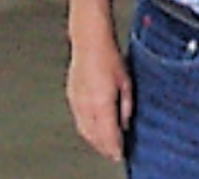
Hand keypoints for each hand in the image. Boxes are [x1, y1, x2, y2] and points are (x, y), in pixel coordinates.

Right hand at [66, 39, 132, 161]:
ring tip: (104, 146)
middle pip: (94, 136)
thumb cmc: (110, 58)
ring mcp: (76, 102)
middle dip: (104, 147)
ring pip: (84, 130)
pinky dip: (87, 130)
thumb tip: (125, 122)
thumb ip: (126, 105)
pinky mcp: (71, 98)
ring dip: (94, 141)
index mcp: (102, 102)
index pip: (108, 133)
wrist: (90, 44)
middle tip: (113, 154)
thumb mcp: (126, 82)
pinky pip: (79, 120)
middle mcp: (86, 105)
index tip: (120, 154)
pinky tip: (93, 130)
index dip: (114, 147)